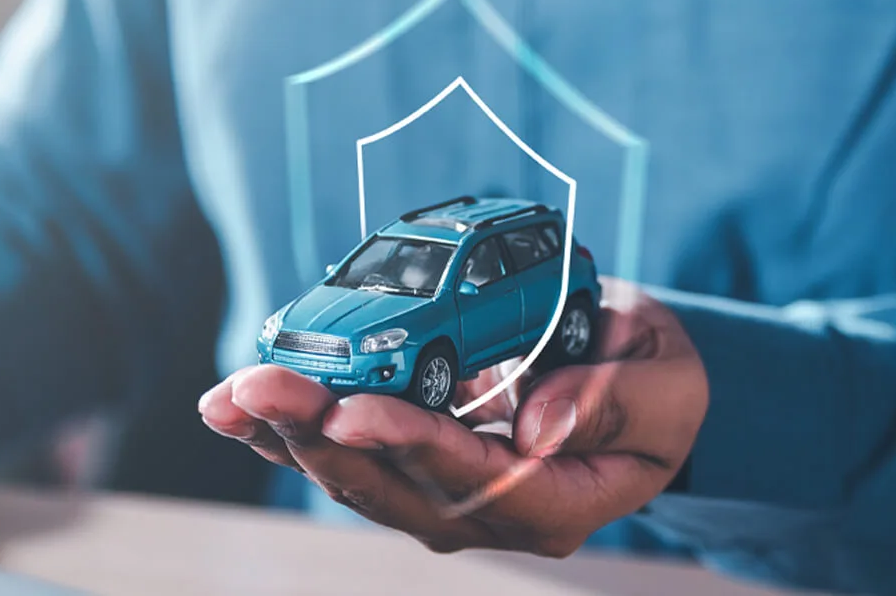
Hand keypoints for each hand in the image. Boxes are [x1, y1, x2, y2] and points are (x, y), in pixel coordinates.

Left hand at [199, 277, 708, 556]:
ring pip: (358, 477)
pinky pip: (352, 453)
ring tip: (230, 396)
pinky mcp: (421, 462)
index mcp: (557, 500)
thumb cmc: (658, 385)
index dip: (409, 444)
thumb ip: (610, 404)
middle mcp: (490, 510)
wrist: (641, 393)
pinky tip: (242, 405)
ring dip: (289, 436)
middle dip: (318, 437)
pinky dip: (295, 429)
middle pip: (393, 486)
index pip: (473, 481)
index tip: (351, 410)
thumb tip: (533, 426)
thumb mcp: (666, 385)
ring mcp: (448, 492)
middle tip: (257, 388)